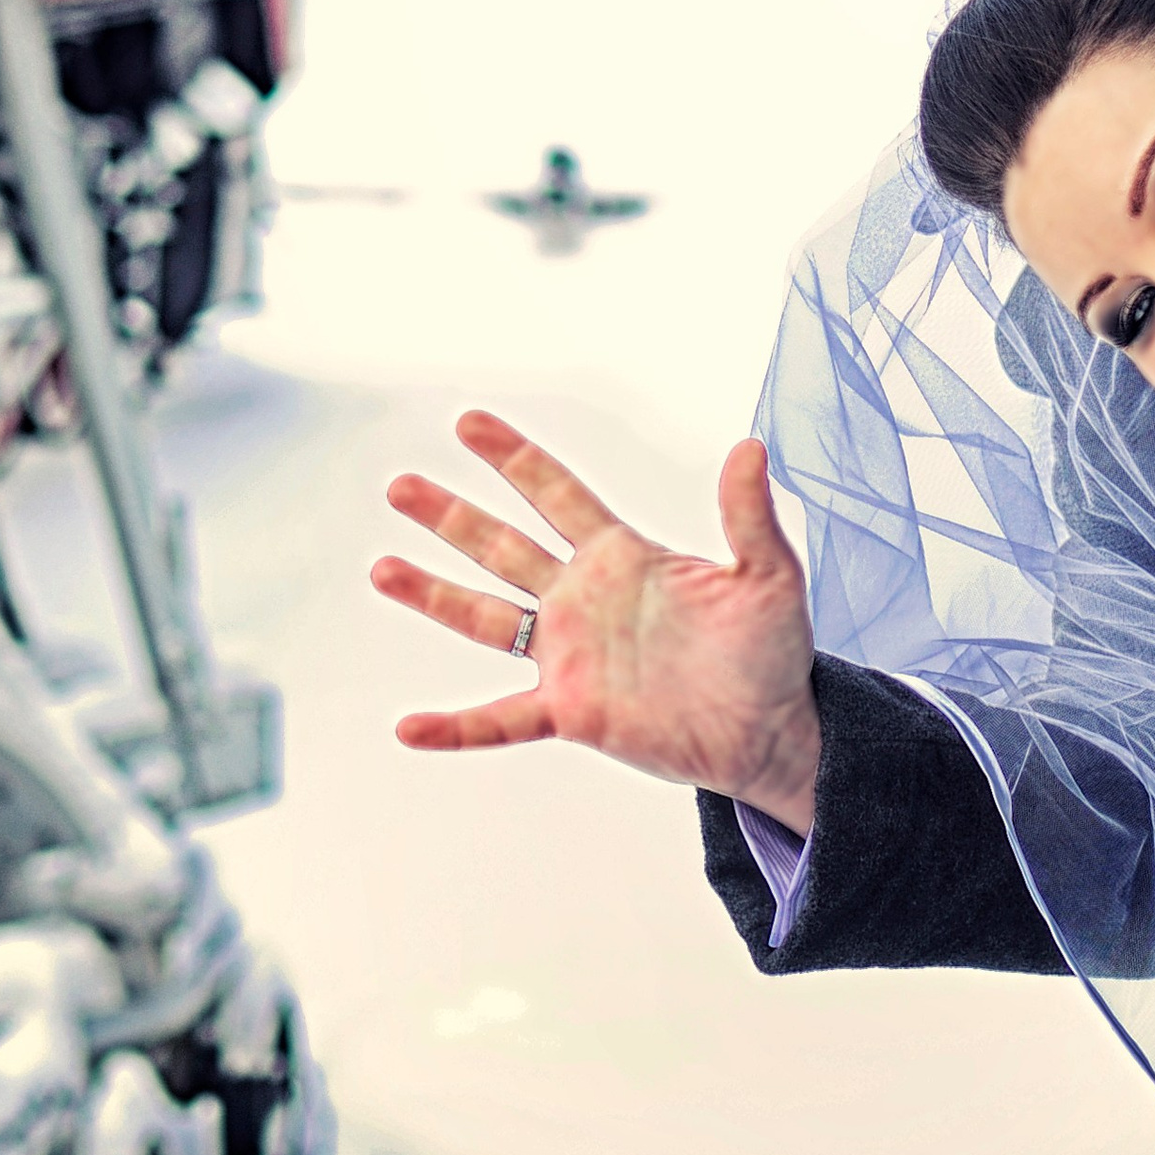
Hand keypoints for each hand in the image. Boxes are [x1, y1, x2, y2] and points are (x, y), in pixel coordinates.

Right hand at [371, 412, 821, 830]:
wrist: (773, 731)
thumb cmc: (771, 651)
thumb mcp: (769, 576)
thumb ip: (748, 515)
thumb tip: (751, 446)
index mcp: (622, 557)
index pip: (557, 494)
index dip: (513, 458)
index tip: (468, 423)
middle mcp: (583, 600)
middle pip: (503, 547)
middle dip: (451, 516)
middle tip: (400, 486)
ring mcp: (570, 657)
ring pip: (487, 618)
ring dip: (433, 596)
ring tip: (381, 569)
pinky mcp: (572, 712)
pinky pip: (501, 720)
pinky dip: (456, 727)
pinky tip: (408, 728)